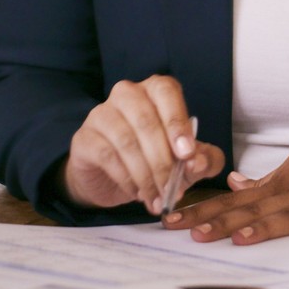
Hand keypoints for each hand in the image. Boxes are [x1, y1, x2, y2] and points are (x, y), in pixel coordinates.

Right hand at [62, 75, 224, 213]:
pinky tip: (136, 193)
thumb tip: (198, 162)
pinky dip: (126, 179)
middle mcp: (127, 94)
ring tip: (157, 198)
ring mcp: (101, 113)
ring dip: (145, 176)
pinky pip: (107, 155)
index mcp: (156, 90)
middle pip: (147, 122)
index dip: (177, 123)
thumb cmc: (154, 160)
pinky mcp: (84, 137)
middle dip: (163, 162)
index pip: (167, 93)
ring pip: (127, 141)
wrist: (110, 179)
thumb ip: (204, 160)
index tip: (187, 155)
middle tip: (172, 190)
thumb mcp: (186, 163)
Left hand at [163, 82, 288, 244]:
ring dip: (268, 226)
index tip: (171, 221)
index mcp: (279, 184)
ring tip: (242, 238)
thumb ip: (264, 183)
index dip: (203, 212)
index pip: (233, 202)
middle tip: (191, 235)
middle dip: (222, 223)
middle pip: (254, 209)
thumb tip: (233, 185)